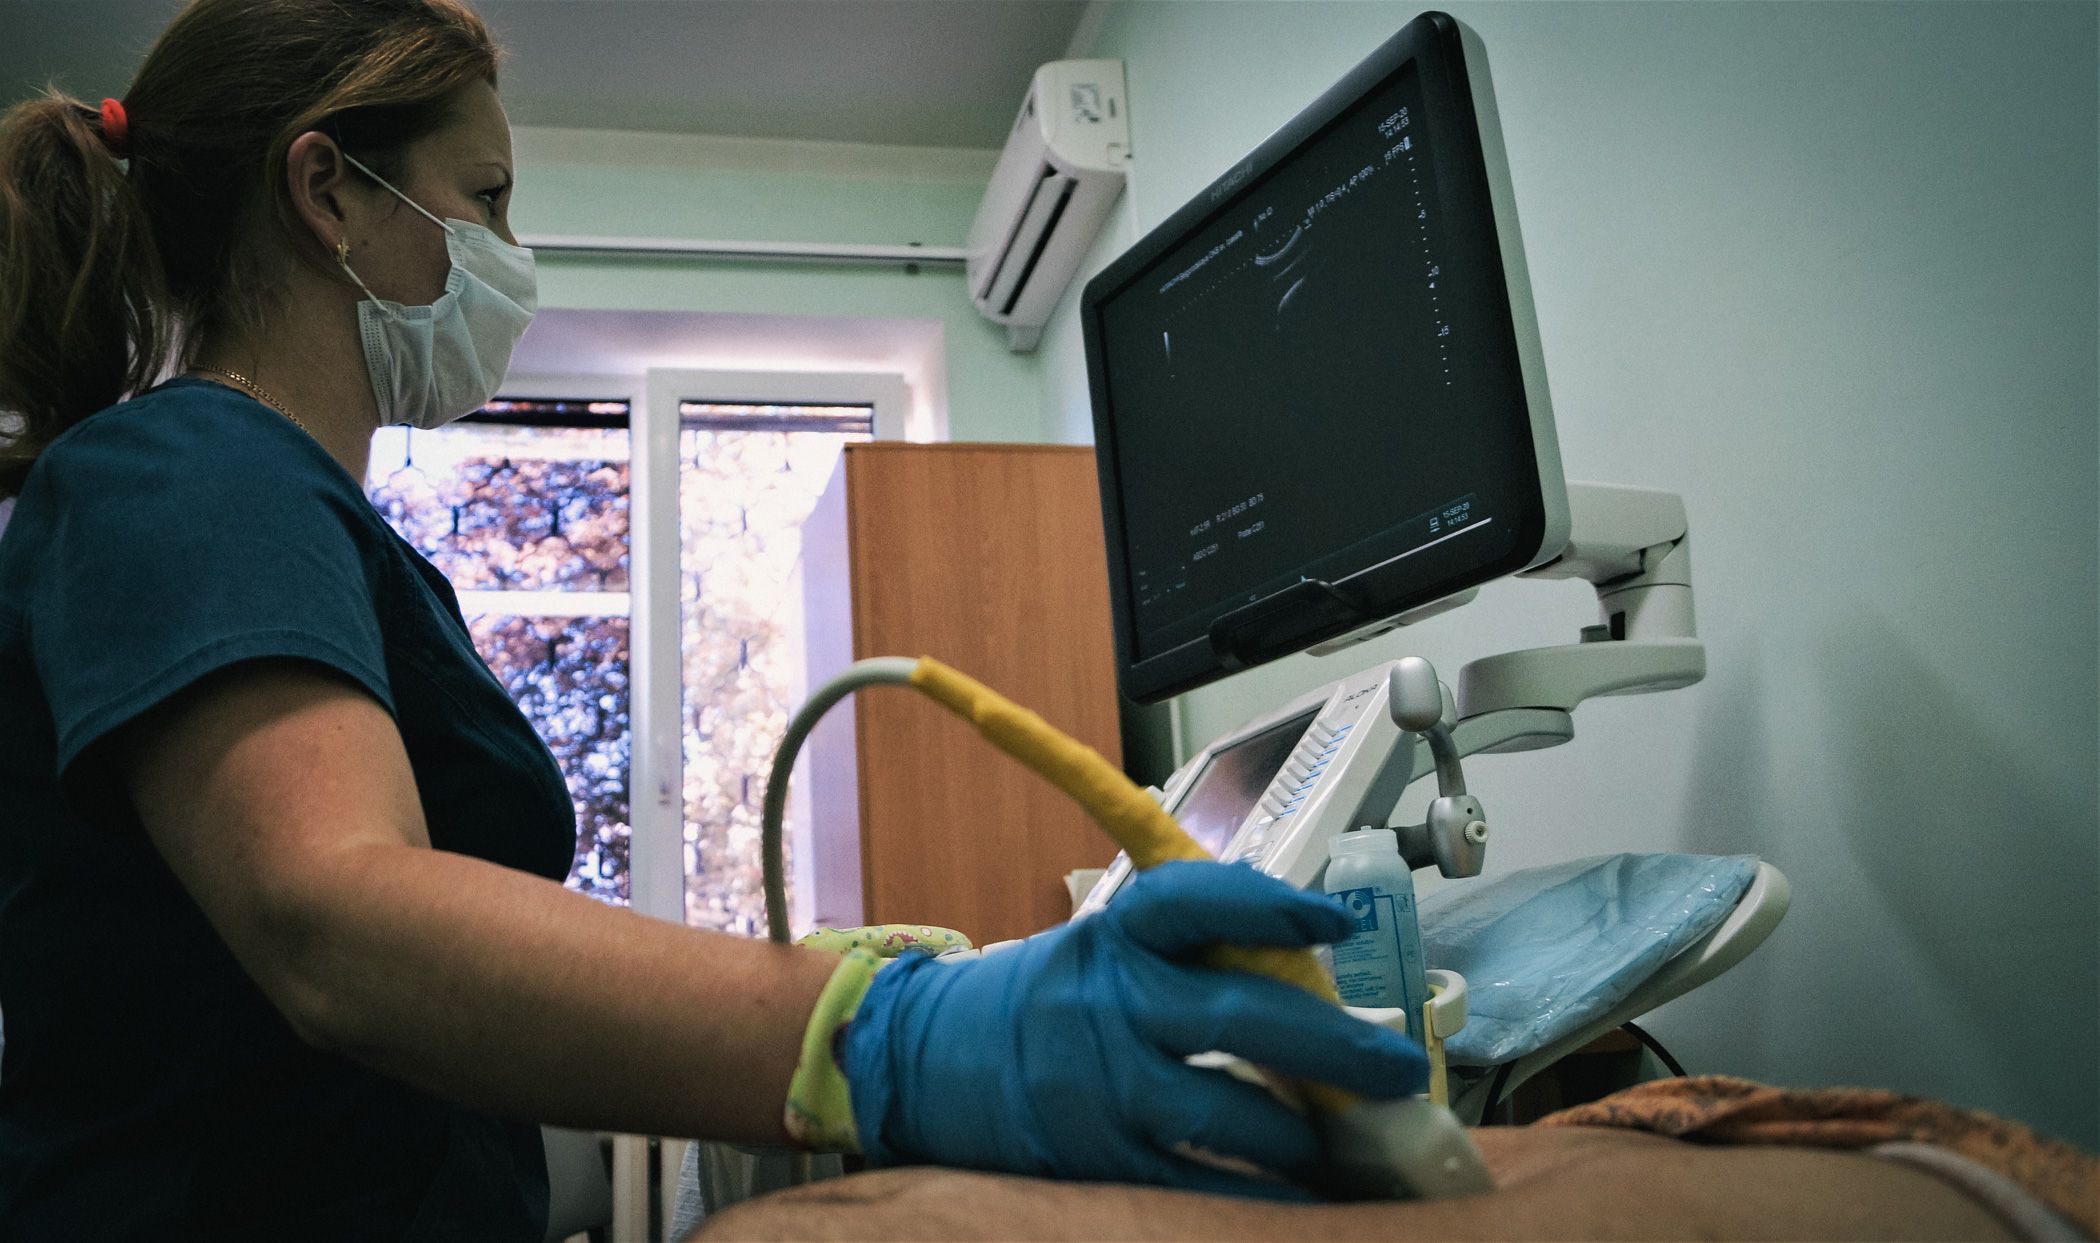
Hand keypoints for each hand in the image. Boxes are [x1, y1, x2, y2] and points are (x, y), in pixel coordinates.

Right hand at [839, 860, 1427, 1195]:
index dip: (1268, 908)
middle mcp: (1107, 1004)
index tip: (1334, 924)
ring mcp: (1099, 1088)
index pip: (1194, 904)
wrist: (928, 1064)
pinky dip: (1256, 1193)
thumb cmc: (1050, 1001)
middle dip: (1334, 1046)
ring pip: (1226, 1114)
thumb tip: (1317, 979)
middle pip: (1238, 1018)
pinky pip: (1195, 1184)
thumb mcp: (1108, 950)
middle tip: (1399, 1068)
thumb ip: (1195, 955)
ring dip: (1300, 1132)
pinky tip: (1300, 1196)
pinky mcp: (1096, 1160)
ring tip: (1344, 1140)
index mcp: (1116, 936)